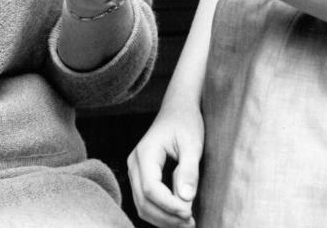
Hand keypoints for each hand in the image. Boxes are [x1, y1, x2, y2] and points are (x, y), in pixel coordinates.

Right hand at [128, 103, 202, 227]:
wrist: (177, 110)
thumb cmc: (185, 123)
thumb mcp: (192, 143)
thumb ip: (188, 171)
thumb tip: (185, 199)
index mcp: (145, 153)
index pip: (151, 189)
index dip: (169, 206)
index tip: (190, 213)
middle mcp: (134, 164)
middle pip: (143, 202)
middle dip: (167, 217)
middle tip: (191, 222)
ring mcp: (135, 171)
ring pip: (142, 206)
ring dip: (163, 220)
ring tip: (187, 223)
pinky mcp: (141, 177)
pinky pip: (145, 202)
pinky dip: (160, 214)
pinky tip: (178, 216)